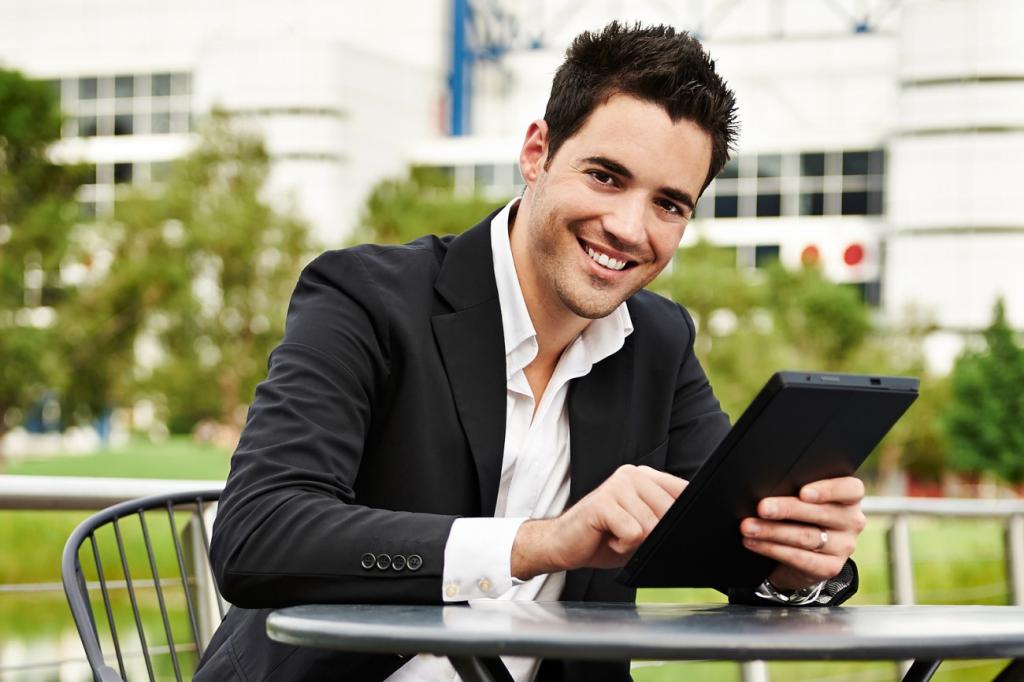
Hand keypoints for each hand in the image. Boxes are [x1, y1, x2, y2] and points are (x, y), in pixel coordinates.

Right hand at [511, 465, 686, 580]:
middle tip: (630, 535)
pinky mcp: (602, 503)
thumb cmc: (605, 536)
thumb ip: (664, 520)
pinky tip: (608, 539)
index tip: (668, 530)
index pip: (685, 492)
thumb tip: (691, 526)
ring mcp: (616, 485)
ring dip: (635, 543)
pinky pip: (633, 533)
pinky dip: (622, 546)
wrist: (563, 544)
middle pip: (670, 512)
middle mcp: (632, 474)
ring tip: (616, 536)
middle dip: (654, 535)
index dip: (684, 517)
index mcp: (646, 476)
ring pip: (651, 525)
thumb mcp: (644, 527)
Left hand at [740, 476, 865, 591]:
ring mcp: (844, 546)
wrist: (804, 555)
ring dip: (772, 531)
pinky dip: (772, 549)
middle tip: (761, 508)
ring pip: (806, 536)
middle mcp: (852, 521)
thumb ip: (794, 490)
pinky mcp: (831, 567)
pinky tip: (754, 543)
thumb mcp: (803, 500)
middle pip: (820, 513)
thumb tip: (765, 486)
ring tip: (749, 527)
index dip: (827, 490)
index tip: (803, 493)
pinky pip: (800, 558)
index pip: (850, 489)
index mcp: (849, 498)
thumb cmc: (800, 516)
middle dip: (786, 509)